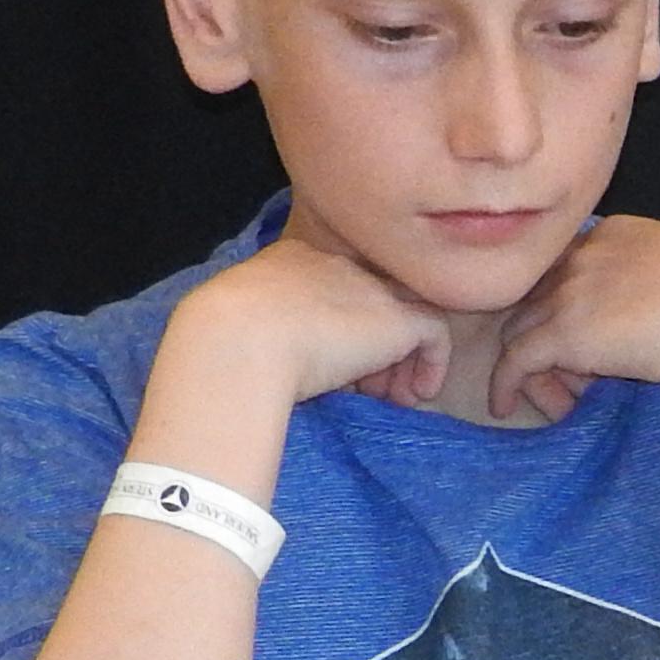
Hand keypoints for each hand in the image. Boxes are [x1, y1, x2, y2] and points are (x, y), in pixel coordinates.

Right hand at [178, 235, 454, 412]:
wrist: (237, 339)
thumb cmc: (223, 342)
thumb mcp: (242, 326)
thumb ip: (268, 332)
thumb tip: (281, 363)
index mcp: (292, 261)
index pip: (335, 289)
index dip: (344, 330)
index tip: (337, 368)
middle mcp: (335, 264)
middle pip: (374, 300)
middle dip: (377, 346)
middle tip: (369, 388)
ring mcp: (369, 286)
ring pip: (406, 314)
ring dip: (402, 360)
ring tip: (392, 398)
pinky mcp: (396, 316)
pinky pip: (435, 332)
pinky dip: (432, 364)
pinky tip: (416, 395)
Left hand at [487, 216, 659, 424]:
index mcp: (616, 234)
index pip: (571, 268)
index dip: (572, 305)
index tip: (589, 341)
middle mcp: (581, 255)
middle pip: (538, 296)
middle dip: (546, 335)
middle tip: (574, 377)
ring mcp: (567, 292)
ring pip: (521, 328)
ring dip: (532, 365)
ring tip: (554, 399)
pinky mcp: (561, 333)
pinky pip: (515, 360)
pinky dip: (505, 383)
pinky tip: (504, 405)